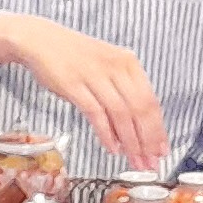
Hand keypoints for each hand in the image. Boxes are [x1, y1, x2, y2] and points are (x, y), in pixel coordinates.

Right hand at [0, 15, 170, 167]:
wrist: (40, 40)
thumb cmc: (73, 56)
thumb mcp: (107, 66)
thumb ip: (123, 91)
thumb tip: (137, 127)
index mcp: (128, 63)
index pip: (151, 101)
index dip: (158, 129)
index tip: (161, 149)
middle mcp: (115, 67)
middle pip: (140, 109)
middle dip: (148, 140)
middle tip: (151, 162)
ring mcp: (95, 75)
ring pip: (121, 114)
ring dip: (130, 142)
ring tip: (134, 160)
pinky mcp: (74, 84)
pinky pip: (96, 113)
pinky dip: (106, 133)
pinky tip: (112, 147)